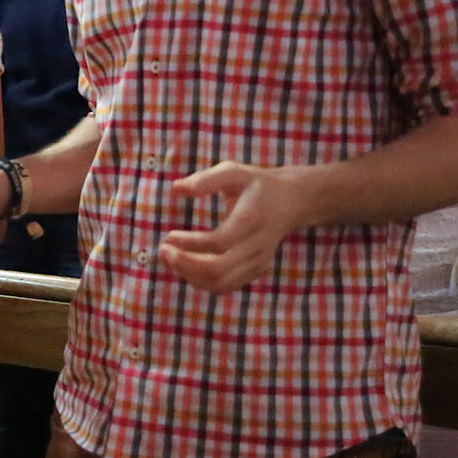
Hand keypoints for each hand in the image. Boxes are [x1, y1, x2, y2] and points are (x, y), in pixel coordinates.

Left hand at [158, 161, 312, 293]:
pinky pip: (226, 285)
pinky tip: (186, 266)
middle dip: (185, 265)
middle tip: (163, 251)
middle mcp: (257, 246)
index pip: (219, 242)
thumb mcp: (234, 172)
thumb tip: (176, 188)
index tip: (169, 236)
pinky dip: (202, 281)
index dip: (190, 244)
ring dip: (190, 275)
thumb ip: (205, 180)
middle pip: (219, 270)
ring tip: (170, 259)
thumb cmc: (257, 184)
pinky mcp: (255, 270)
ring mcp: (258, 261)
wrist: (293, 200)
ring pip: (220, 283)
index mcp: (251, 220)